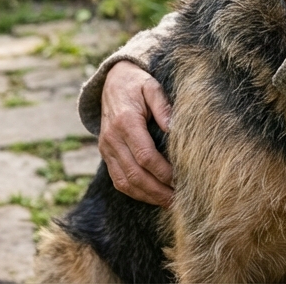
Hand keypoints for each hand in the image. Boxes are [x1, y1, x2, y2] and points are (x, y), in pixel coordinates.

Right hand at [98, 60, 173, 205]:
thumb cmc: (137, 84)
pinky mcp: (105, 154)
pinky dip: (135, 191)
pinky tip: (152, 196)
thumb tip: (174, 128)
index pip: (144, 155)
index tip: (180, 180)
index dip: (162, 172)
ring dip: (147, 195)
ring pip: (124, 181)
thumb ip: (163, 105)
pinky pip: (118, 179)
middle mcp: (112, 138)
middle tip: (178, 200)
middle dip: (157, 190)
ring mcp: (106, 148)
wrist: (111, 82)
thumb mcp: (151, 86)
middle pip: (134, 174)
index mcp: (125, 122)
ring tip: (169, 203)